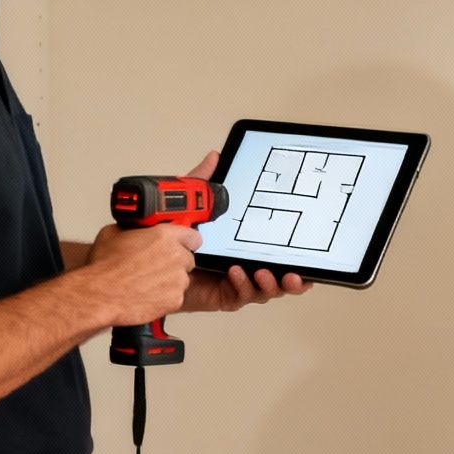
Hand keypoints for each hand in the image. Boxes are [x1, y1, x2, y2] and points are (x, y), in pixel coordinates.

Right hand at [85, 221, 198, 326]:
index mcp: (164, 236)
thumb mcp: (114, 233)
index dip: (184, 241)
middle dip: (174, 263)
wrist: (99, 294)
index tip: (179, 244)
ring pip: (181, 280)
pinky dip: (164, 297)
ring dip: (169, 281)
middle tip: (154, 267)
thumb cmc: (103, 267)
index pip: (192, 235)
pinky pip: (175, 297)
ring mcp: (177, 280)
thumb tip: (136, 230)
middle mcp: (175, 257)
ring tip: (146, 282)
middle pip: (187, 259)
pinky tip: (147, 294)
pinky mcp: (175, 300)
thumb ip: (134, 230)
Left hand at [175, 148, 310, 311]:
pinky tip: (237, 272)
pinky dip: (243, 285)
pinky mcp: (223, 296)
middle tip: (294, 273)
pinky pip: (241, 295)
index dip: (293, 256)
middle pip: (278, 275)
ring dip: (270, 284)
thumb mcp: (193, 207)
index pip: (275, 251)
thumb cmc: (174, 241)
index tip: (303, 254)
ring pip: (264, 289)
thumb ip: (204, 184)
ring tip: (266, 273)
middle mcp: (245, 265)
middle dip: (291, 278)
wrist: (150, 266)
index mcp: (244, 246)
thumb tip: (214, 157)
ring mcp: (235, 283)